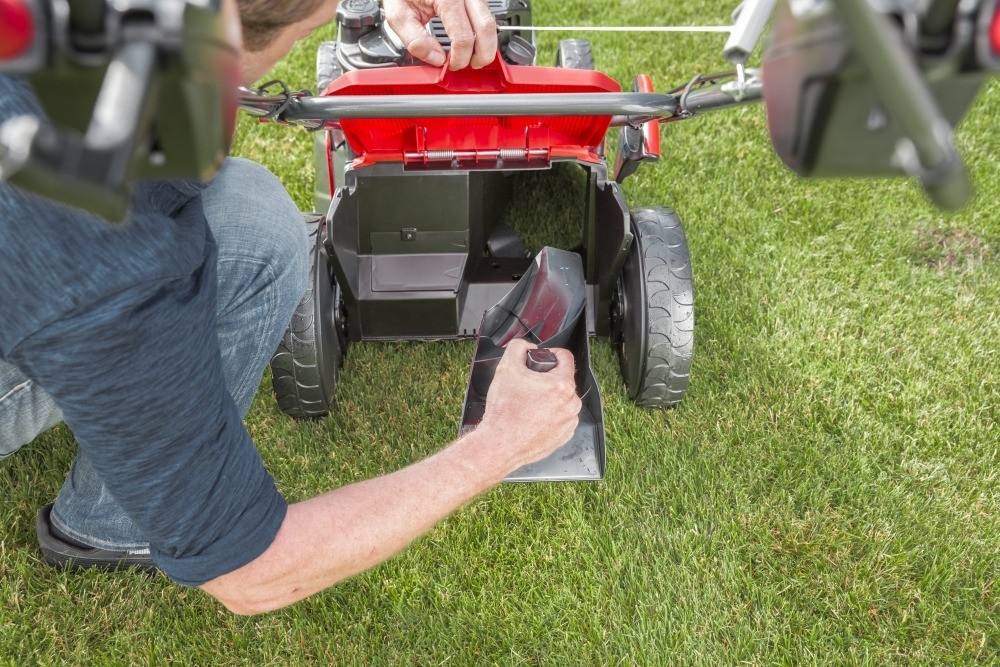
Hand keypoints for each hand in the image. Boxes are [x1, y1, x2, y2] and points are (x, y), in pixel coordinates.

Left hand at [382, 0, 497, 69]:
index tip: (452, 65)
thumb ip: (414, 40)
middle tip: (471, 65)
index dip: (460, 58)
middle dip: (482, 54)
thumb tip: (436, 59)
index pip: (463, 36)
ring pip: (490, 22)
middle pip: (486, 28)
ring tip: (472, 56)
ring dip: (485, 44)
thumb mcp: (397, 14)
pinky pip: (486, 15)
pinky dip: (481, 33)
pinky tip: (471, 41)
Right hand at [477, 338, 580, 473]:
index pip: (565, 357)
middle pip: (562, 380)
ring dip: (548, 398)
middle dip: (546, 379)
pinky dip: (548, 416)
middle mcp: (571, 404)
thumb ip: (518, 348)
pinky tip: (531, 418)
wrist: (499, 444)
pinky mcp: (563, 436)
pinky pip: (559, 418)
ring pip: (561, 400)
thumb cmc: (504, 411)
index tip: (539, 360)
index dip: (550, 354)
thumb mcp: (506, 368)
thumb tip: (526, 347)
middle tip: (527, 386)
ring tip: (527, 404)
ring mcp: (569, 422)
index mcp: (562, 385)